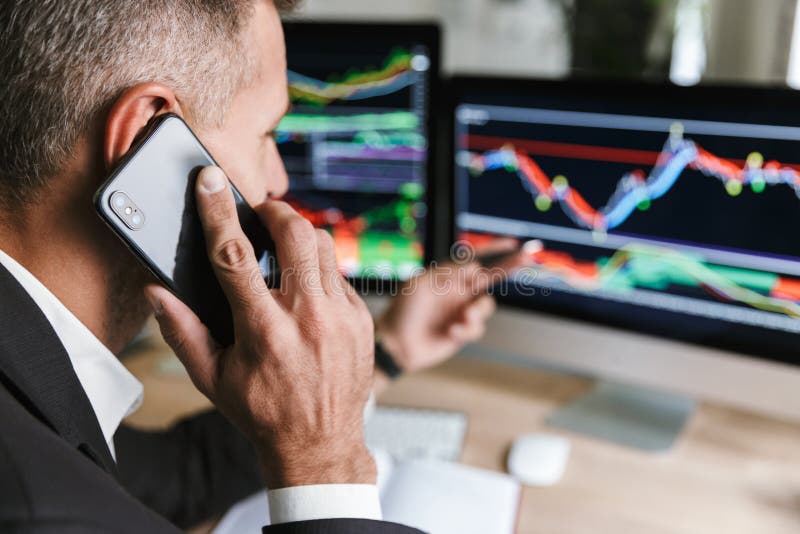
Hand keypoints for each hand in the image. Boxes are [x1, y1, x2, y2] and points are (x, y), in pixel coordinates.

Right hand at [145, 166, 375, 488]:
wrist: (321, 444)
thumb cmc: (262, 413)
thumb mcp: (212, 379)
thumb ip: (182, 331)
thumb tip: (157, 291)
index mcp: (264, 331)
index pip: (235, 256)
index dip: (218, 212)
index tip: (208, 182)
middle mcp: (307, 318)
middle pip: (295, 234)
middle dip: (274, 211)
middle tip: (260, 214)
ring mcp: (341, 317)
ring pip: (323, 246)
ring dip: (299, 235)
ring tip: (282, 246)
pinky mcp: (360, 319)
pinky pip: (338, 275)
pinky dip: (318, 270)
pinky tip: (304, 288)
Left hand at [375, 238, 531, 385]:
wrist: (397, 344)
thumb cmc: (403, 311)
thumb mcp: (421, 285)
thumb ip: (448, 274)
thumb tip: (473, 265)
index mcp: (447, 275)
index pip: (475, 259)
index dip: (494, 250)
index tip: (513, 243)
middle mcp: (457, 290)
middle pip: (491, 276)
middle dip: (509, 267)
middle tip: (528, 257)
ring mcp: (461, 310)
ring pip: (486, 306)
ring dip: (477, 312)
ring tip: (461, 320)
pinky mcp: (462, 330)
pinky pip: (477, 327)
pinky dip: (466, 330)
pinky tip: (450, 332)